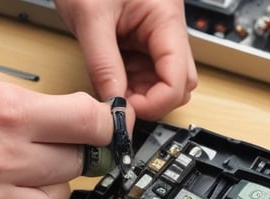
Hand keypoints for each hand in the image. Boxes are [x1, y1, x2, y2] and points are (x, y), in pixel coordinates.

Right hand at [0, 73, 120, 198]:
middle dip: (73, 153)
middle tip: (53, 147)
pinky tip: (18, 193)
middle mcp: (4, 153)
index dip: (109, 126)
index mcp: (8, 110)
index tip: (111, 130)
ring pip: (61, 197)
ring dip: (55, 185)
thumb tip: (79, 119)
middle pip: (77, 162)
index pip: (90, 122)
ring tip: (32, 172)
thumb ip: (33, 104)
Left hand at [54, 0, 196, 119]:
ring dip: (141, 95)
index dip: (157, 102)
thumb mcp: (90, 17)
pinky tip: (111, 82)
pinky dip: (130, 85)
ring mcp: (155, 38)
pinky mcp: (140, 42)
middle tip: (121, 105)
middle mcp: (166, 30)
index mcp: (165, 18)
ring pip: (163, 82)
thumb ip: (103, 64)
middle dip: (153, 102)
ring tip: (112, 92)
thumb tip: (114, 101)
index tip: (128, 110)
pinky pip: (144, 74)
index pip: (179, 78)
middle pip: (179, 83)